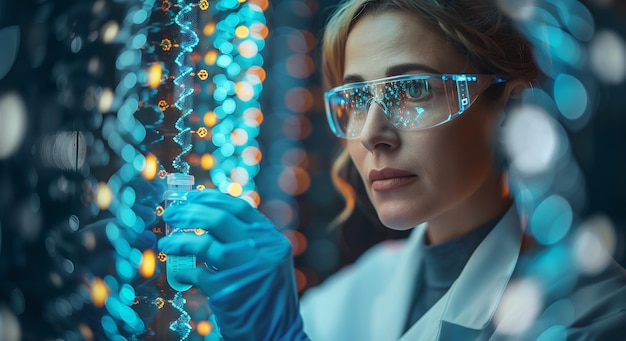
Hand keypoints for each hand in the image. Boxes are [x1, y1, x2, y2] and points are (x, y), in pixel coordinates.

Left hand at [158, 190, 308, 340]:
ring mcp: (245, 269)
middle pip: (219, 220)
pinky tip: (179, 272)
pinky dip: (184, 271)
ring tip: (166, 244)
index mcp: (271, 238)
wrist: (276, 332)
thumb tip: (208, 216)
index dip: (209, 199)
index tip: (189, 197)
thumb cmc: (266, 295)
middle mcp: (262, 249)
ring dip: (180, 242)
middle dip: (189, 213)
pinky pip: (197, 273)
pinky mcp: (228, 291)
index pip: (238, 207)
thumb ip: (248, 239)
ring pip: (204, 244)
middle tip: (171, 214)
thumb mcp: (268, 259)